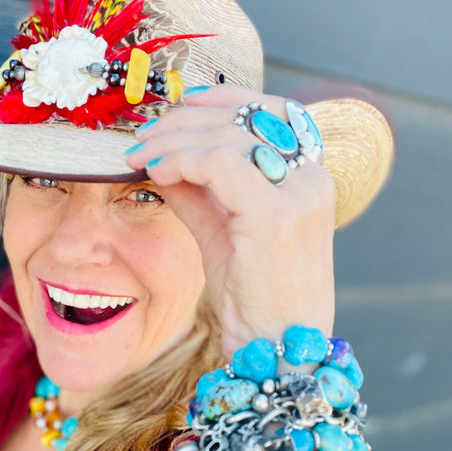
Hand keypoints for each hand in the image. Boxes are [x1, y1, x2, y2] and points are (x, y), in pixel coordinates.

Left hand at [125, 85, 335, 358]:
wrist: (277, 351)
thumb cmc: (253, 301)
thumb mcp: (222, 234)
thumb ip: (198, 194)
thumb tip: (162, 159)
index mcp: (308, 180)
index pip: (272, 111)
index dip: (222, 99)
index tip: (176, 107)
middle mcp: (311, 180)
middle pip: (245, 119)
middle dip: (184, 120)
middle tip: (141, 136)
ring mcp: (299, 195)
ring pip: (227, 137)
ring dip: (174, 139)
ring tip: (140, 155)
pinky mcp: (276, 216)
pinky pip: (220, 164)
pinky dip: (181, 160)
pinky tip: (157, 172)